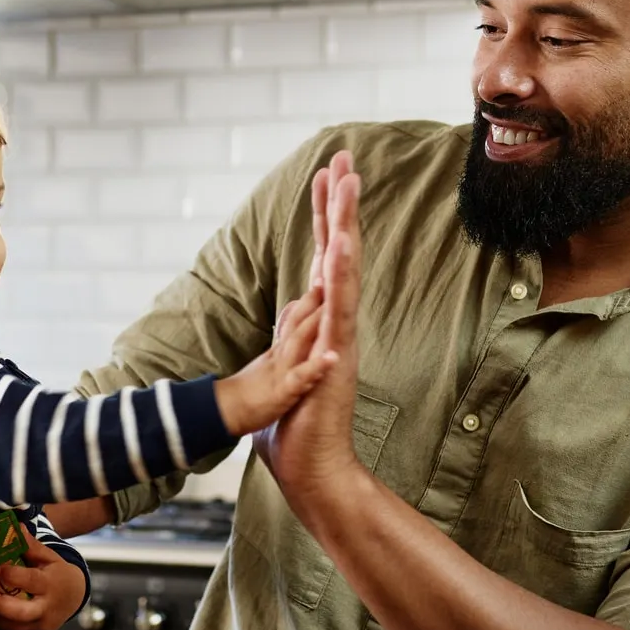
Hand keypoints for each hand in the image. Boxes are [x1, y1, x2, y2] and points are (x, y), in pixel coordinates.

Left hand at [0, 542, 88, 629]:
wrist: (74, 597)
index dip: (11, 575)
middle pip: (21, 613)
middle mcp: (47, 609)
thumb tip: (17, 527)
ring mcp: (41, 626)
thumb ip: (32, 546)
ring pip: (12, 627)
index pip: (30, 581)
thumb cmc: (56, 574)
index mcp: (51, 585)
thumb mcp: (49, 557)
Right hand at [213, 284, 336, 436]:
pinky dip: (316, 367)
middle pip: (300, 321)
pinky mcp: (281, 394)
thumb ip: (283, 343)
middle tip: (332, 269)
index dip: (314, 296)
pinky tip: (332, 358)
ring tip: (333, 300)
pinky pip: (299, 379)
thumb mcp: (268, 362)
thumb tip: (292, 323)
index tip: (330, 272)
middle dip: (317, 297)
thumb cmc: (247, 393)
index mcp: (281, 350)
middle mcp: (282, 355)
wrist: (222, 416)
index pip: (298, 317)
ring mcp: (281, 373)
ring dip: (317, 321)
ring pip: (300, 342)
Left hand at [254, 152, 364, 502]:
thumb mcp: (281, 377)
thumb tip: (289, 322)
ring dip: (345, 226)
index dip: (323, 217)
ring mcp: (338, 339)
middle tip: (344, 157)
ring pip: (344, 271)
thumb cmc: (295, 434)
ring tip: (349, 183)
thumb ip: (287, 346)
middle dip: (338, 203)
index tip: (326, 175)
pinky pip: (339, 310)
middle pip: (337, 251)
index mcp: (318, 325)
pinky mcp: (335, 358)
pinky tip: (341, 246)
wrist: (313, 473)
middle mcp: (334, 325)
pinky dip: (339, 278)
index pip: (321, 259)